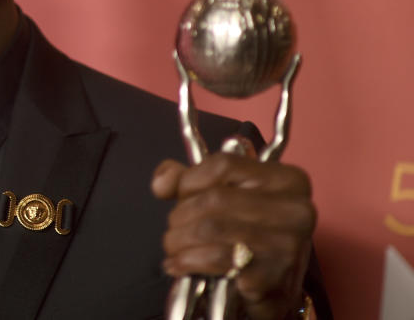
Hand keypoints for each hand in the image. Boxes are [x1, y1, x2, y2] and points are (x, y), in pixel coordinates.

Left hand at [152, 153, 315, 319]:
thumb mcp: (228, 197)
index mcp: (287, 181)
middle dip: (181, 216)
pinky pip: (215, 260)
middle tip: (173, 230)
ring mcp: (286, 245)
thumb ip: (189, 180)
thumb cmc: (251, 238)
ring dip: (179, 240)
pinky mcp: (272, 277)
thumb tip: (162, 183)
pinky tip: (180, 265)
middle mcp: (294, 210)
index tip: (178, 196)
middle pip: (214, 199)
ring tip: (173, 248)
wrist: (275, 291)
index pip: (224, 165)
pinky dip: (188, 262)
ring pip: (210, 228)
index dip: (190, 181)